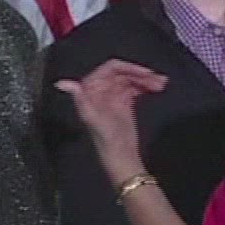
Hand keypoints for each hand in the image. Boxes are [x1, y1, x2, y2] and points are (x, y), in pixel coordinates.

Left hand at [55, 60, 170, 181]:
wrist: (120, 157)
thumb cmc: (106, 139)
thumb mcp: (92, 118)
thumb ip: (80, 99)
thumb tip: (62, 83)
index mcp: (91, 91)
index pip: (109, 69)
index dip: (127, 68)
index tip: (145, 73)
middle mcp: (102, 91)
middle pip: (123, 74)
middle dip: (140, 74)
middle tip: (159, 80)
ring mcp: (114, 97)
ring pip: (131, 80)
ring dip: (146, 80)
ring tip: (162, 84)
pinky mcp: (124, 104)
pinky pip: (135, 89)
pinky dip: (146, 87)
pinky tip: (156, 88)